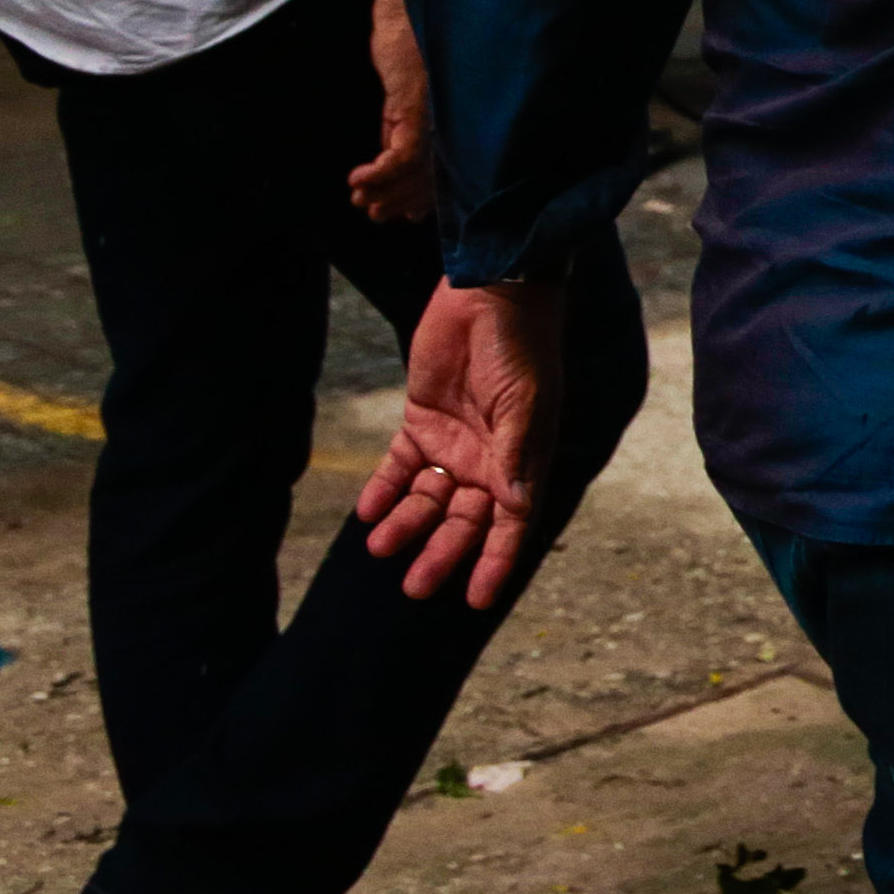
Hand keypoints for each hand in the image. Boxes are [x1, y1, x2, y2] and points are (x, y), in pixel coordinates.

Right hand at [350, 0, 436, 223]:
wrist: (407, 2)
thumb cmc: (410, 37)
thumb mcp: (404, 87)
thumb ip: (399, 119)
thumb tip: (387, 149)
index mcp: (454, 116)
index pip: (445, 168)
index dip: (425, 196)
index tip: (407, 214)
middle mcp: (452, 119)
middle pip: (432, 176)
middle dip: (403, 200)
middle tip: (376, 214)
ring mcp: (437, 115)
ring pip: (415, 172)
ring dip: (386, 191)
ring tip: (363, 202)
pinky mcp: (416, 107)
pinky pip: (399, 155)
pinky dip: (378, 174)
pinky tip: (358, 180)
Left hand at [359, 275, 561, 609]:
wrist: (490, 293)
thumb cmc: (521, 347)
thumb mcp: (525, 402)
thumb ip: (516, 454)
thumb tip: (517, 506)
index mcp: (523, 459)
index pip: (510, 522)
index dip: (496, 561)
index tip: (478, 600)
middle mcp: (489, 459)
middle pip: (463, 520)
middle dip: (441, 553)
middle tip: (414, 587)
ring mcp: (454, 442)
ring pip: (427, 499)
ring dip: (406, 525)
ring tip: (379, 548)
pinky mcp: (421, 421)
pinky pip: (399, 466)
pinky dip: (383, 490)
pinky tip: (368, 512)